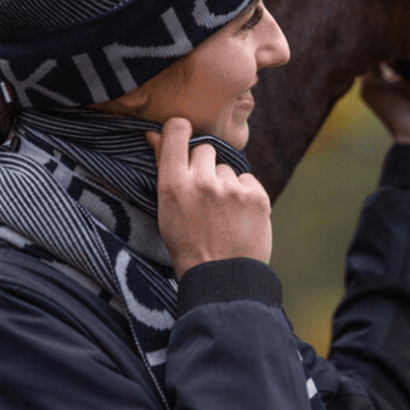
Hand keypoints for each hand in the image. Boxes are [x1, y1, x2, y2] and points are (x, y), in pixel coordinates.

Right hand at [146, 118, 272, 279]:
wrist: (221, 279)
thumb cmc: (187, 244)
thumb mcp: (166, 209)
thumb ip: (164, 167)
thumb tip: (153, 133)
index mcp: (172, 185)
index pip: (177, 130)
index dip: (181, 130)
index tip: (182, 136)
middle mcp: (201, 181)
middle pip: (205, 150)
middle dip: (205, 167)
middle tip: (204, 197)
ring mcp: (230, 188)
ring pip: (227, 168)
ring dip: (225, 185)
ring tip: (222, 214)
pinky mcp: (256, 195)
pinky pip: (247, 180)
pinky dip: (244, 195)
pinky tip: (238, 217)